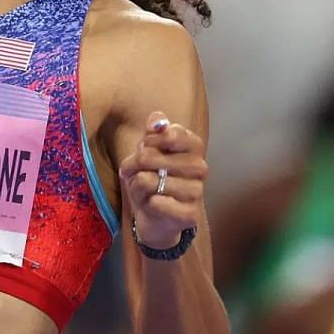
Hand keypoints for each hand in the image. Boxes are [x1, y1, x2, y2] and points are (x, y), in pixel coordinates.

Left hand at [118, 112, 205, 249]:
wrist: (155, 215)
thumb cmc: (152, 177)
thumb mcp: (148, 151)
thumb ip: (153, 133)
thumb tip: (157, 118)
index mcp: (193, 146)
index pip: (170, 133)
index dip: (148, 141)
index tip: (145, 148)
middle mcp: (200, 167)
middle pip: (149, 156)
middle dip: (133, 165)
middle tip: (133, 172)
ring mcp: (197, 191)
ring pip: (147, 180)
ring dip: (136, 185)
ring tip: (142, 190)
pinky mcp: (190, 214)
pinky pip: (155, 202)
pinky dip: (145, 203)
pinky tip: (152, 205)